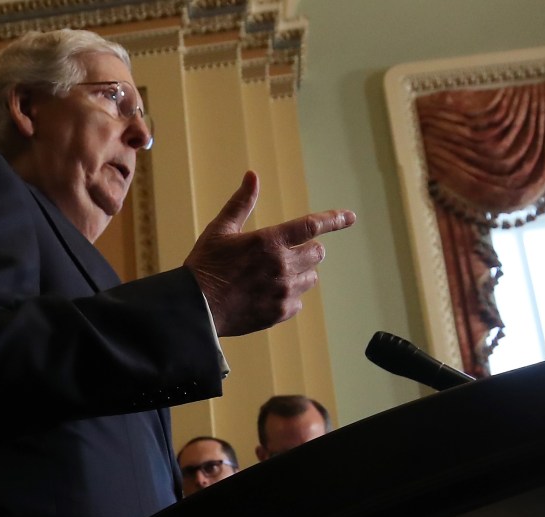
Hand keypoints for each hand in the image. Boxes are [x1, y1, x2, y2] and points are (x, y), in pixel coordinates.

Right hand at [184, 171, 355, 336]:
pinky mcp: (279, 313)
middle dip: (308, 250)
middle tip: (287, 253)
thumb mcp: (221, 229)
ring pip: (311, 278)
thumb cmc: (205, 265)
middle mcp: (281, 266)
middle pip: (317, 254)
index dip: (334, 219)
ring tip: (274, 276)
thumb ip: (242, 202)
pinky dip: (289, 297)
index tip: (350, 217)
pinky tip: (268, 294)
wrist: (195, 308)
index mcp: (269, 241)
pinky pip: (298, 302)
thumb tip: (253, 175)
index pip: (311, 226)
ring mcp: (282, 292)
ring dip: (300, 274)